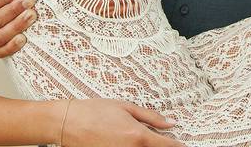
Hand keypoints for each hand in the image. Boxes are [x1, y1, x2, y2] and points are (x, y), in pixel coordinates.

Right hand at [61, 99, 185, 146]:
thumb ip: (151, 117)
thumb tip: (171, 123)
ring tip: (140, 140)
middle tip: (161, 141)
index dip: (178, 146)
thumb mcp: (125, 107)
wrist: (67, 123)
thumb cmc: (94, 111)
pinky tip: (130, 143)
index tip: (183, 145)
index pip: (168, 146)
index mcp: (138, 136)